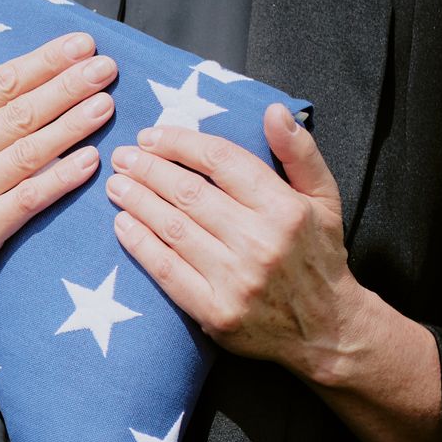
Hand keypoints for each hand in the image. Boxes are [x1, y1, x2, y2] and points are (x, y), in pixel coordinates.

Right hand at [0, 32, 117, 330]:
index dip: (41, 63)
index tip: (76, 45)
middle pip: (19, 113)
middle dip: (67, 86)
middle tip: (106, 66)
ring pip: (28, 152)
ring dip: (72, 125)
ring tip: (105, 103)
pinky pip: (27, 201)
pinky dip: (59, 179)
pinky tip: (89, 161)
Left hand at [104, 103, 373, 386]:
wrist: (325, 330)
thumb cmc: (318, 256)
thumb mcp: (325, 199)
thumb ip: (300, 152)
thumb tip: (274, 111)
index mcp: (285, 208)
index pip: (221, 161)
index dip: (180, 143)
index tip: (151, 135)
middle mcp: (261, 241)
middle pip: (189, 193)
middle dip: (148, 170)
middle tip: (122, 157)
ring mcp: (236, 279)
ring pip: (173, 229)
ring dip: (138, 202)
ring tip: (116, 185)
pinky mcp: (215, 311)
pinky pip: (167, 271)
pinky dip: (140, 245)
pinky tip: (122, 225)